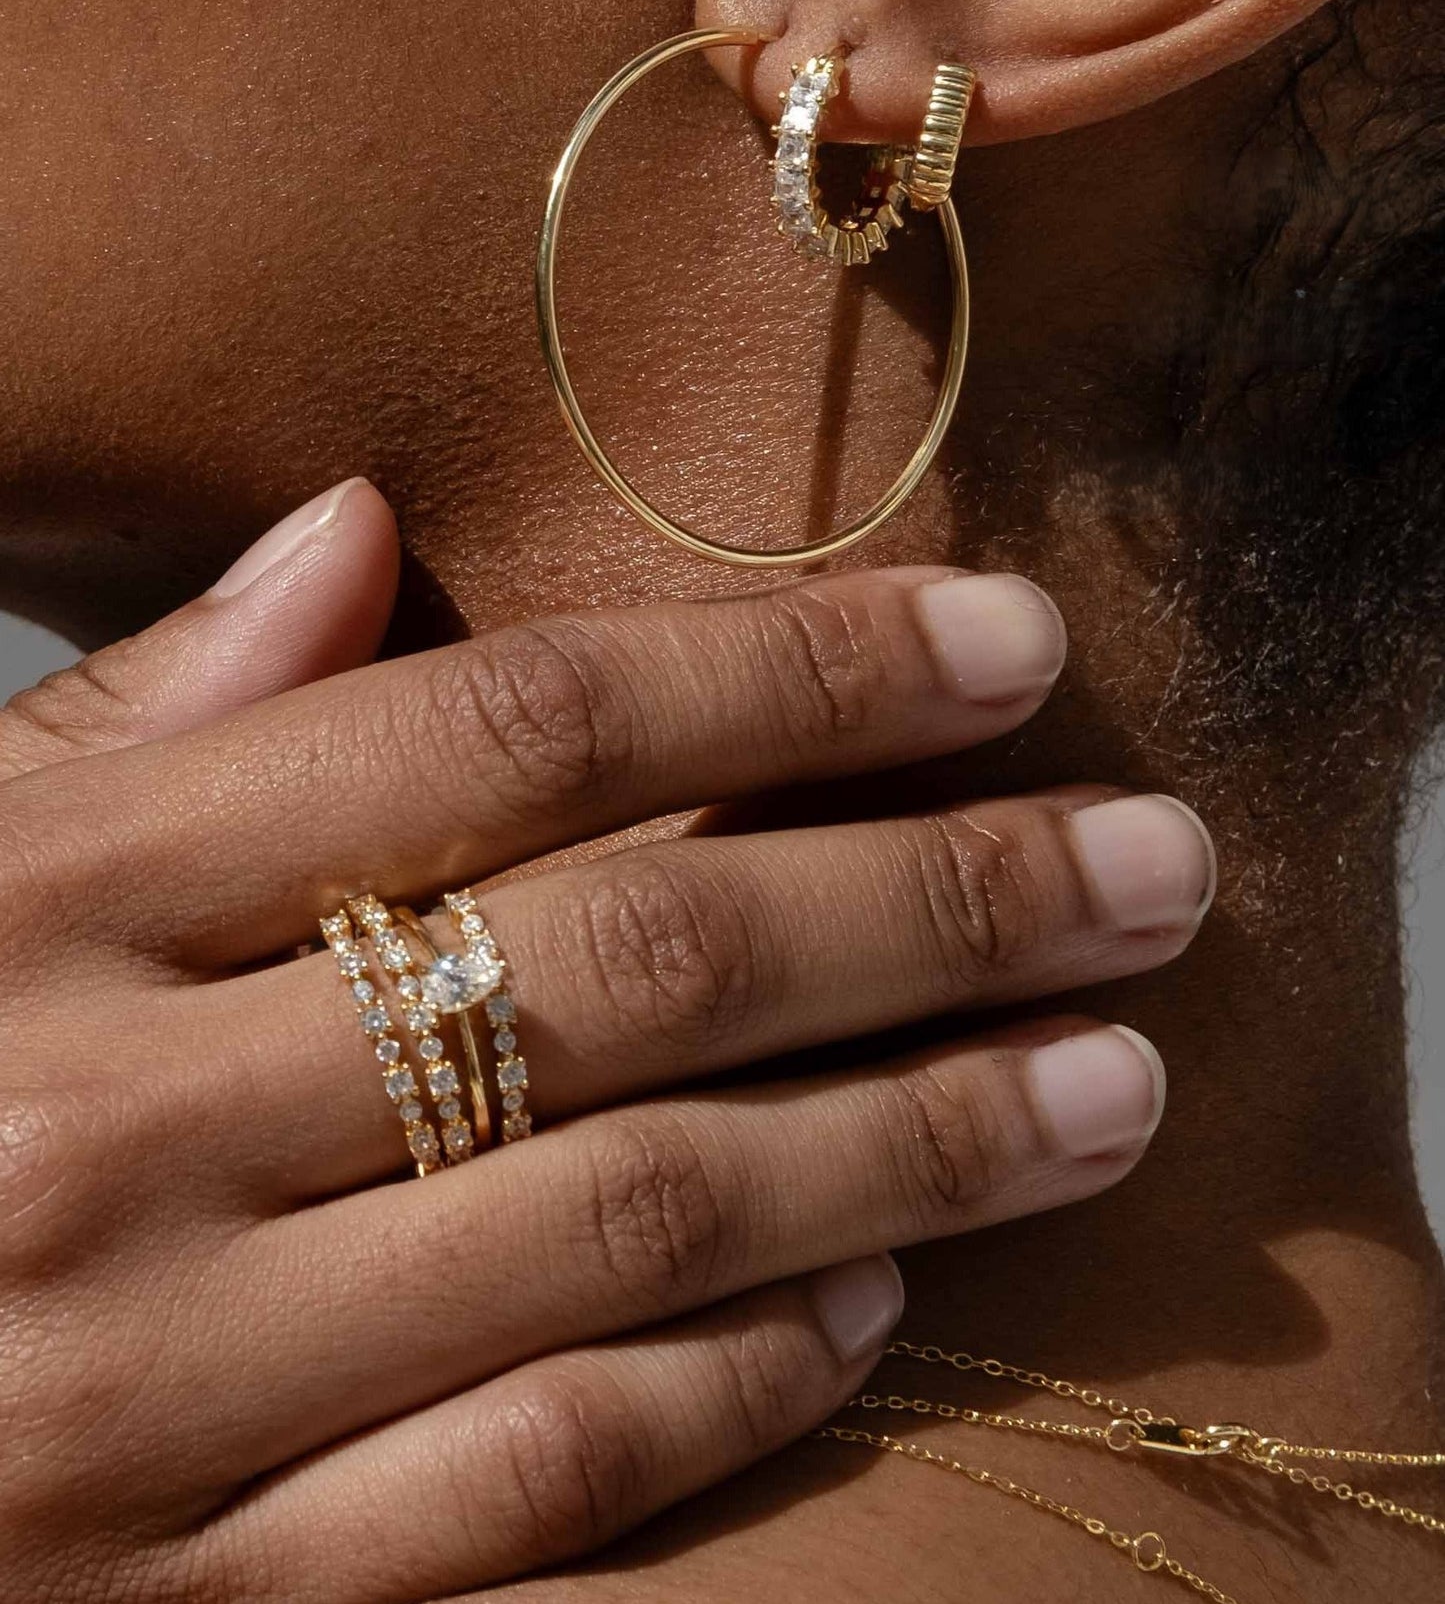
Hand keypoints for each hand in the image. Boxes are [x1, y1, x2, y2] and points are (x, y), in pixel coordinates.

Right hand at [0, 480, 1212, 1601]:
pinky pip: (524, 1475)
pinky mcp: (178, 1600)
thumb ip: (140, 713)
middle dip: (935, 900)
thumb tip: (355, 526)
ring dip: (911, 1139)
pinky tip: (883, 1294)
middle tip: (1153, 872)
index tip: (1009, 645)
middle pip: (629, 960)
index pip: (511, 725)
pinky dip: (731, 1381)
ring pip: (627, 1220)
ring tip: (1104, 1074)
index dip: (793, 674)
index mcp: (48, 896)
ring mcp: (146, 1386)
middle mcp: (106, 1123)